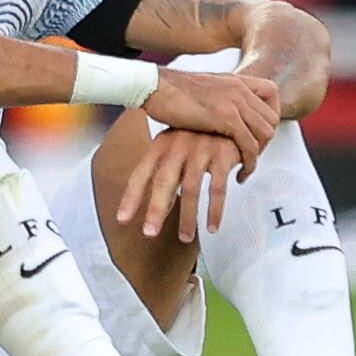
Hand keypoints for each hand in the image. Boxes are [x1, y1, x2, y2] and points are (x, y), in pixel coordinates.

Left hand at [116, 125, 245, 240]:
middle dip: (156, 209)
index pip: (141, 173)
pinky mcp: (222, 154)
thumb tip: (158, 208)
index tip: (122, 220)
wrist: (233, 117)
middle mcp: (178, 144)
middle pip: (163, 181)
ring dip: (188, 217)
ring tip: (185, 238)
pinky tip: (213, 226)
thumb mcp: (178, 149)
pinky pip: (217, 188)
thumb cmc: (202, 136)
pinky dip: (215, 210)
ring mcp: (201, 148)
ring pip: (191, 188)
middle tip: (150, 232)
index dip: (131, 197)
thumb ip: (167, 175)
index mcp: (162, 144)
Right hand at [139, 67, 278, 169]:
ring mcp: (234, 102)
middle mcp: (240, 88)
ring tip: (245, 166)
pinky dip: (249, 163)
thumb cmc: (171, 92)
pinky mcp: (225, 118)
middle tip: (250, 156)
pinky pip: (249, 145)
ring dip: (258, 154)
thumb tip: (223, 112)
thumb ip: (219, 96)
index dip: (270, 115)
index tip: (258, 133)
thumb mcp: (204, 88)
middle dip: (265, 141)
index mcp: (235, 80)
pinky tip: (239, 174)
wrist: (155, 86)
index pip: (272, 93)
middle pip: (271, 118)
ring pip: (265, 133)